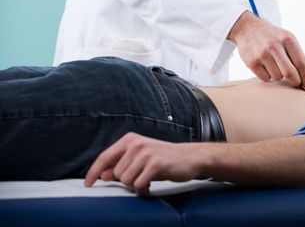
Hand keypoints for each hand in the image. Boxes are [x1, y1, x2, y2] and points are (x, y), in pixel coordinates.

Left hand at [84, 133, 201, 194]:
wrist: (190, 157)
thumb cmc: (164, 158)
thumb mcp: (140, 158)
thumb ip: (121, 164)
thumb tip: (102, 175)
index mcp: (129, 140)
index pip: (104, 157)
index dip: (93, 172)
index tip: (87, 184)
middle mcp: (136, 144)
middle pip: (115, 173)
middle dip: (125, 180)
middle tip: (140, 178)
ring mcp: (146, 153)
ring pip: (125, 180)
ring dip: (135, 186)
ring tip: (147, 181)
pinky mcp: (155, 164)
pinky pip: (138, 185)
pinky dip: (143, 190)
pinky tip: (150, 186)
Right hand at [228, 11, 304, 89]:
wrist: (248, 29)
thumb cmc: (272, 37)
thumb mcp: (286, 38)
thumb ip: (296, 56)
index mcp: (287, 39)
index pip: (301, 62)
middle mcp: (275, 46)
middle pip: (290, 73)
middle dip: (295, 81)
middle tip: (295, 82)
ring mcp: (262, 54)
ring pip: (277, 77)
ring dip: (278, 75)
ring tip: (273, 64)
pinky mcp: (252, 62)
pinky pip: (266, 78)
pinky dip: (267, 75)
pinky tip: (264, 65)